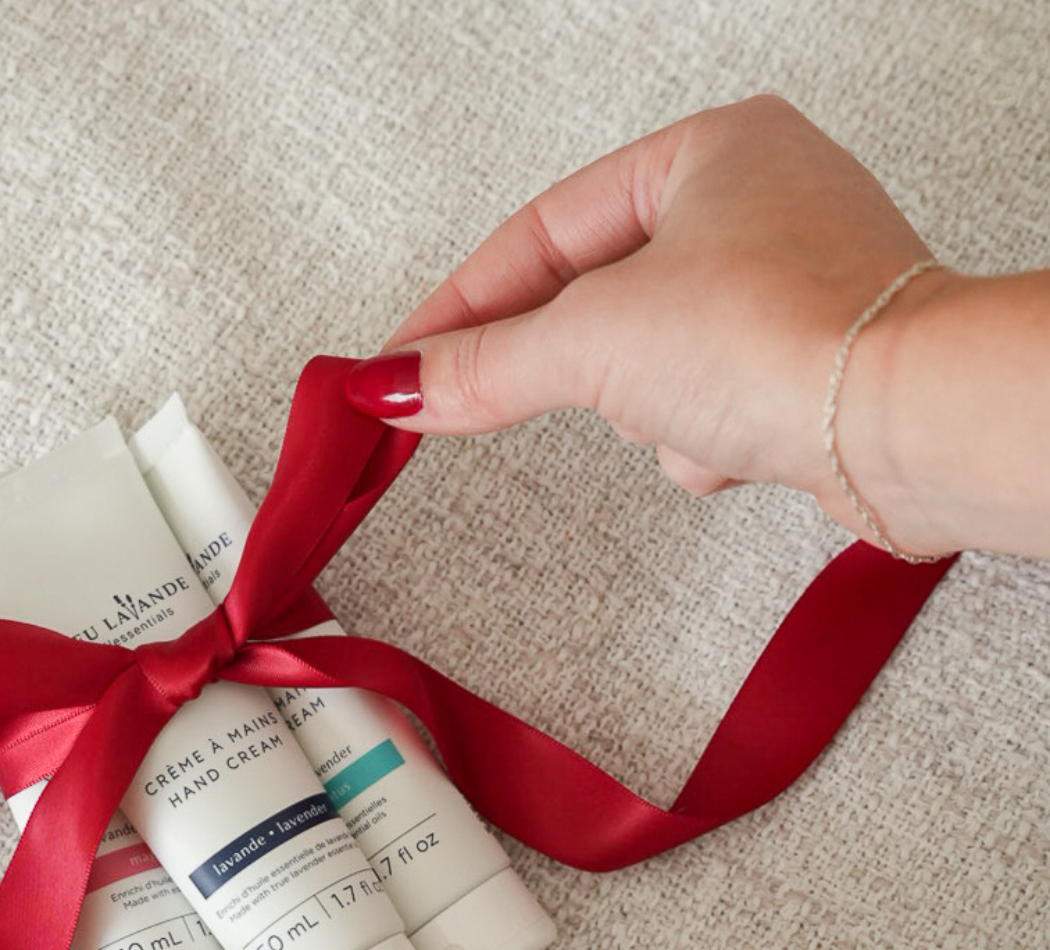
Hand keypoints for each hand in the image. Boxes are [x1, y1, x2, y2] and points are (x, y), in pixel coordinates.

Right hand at [347, 95, 964, 557]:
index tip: (401, 362)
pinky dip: (698, 438)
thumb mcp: (594, 339)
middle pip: (592, 299)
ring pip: (646, 360)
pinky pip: (703, 403)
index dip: (459, 304)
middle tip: (494, 396)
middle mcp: (755, 204)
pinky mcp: (802, 366)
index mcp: (708, 150)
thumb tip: (403, 384)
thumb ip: (486, 363)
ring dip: (646, 404)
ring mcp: (784, 286)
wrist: (903, 424)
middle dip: (573, 361)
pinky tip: (730, 442)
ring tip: (684, 409)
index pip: (539, 231)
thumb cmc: (785, 334)